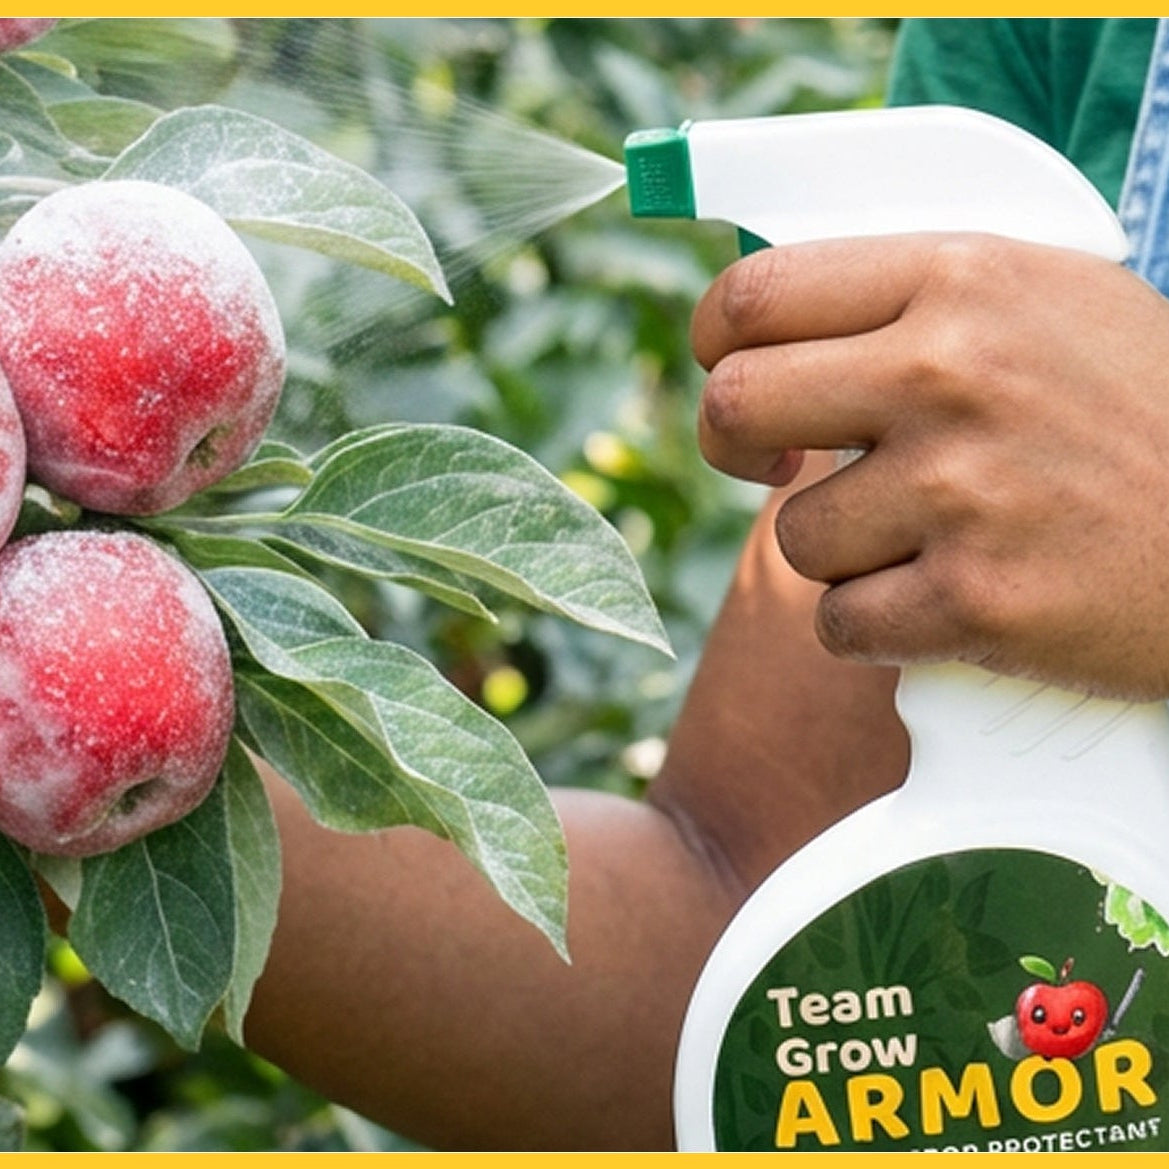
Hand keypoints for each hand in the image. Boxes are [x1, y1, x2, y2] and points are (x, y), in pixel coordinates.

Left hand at [692, 233, 1168, 699]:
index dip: (715, 345)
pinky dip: (877, 627)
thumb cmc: (1143, 413)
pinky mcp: (976, 602)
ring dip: (843, 552)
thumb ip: (915, 301)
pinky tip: (947, 603)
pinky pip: (840, 625)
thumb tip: (778, 326)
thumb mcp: (1046, 303)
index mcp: (961, 278)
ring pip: (794, 538)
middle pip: (736, 408)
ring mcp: (962, 492)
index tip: (733, 379)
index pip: (756, 297)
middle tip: (777, 467)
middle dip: (732, 449)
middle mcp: (951, 375)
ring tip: (933, 540)